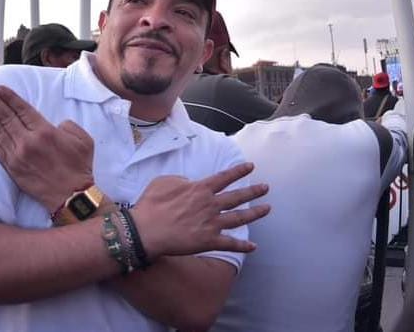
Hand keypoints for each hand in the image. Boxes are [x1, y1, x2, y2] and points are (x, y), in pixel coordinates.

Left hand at [0, 85, 94, 211]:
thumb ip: (68, 125)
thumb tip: (55, 124)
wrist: (71, 195)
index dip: (10, 98)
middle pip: (7, 117)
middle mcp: (28, 141)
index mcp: (45, 131)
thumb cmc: (79, 166)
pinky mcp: (12, 168)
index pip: (22, 110)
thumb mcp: (83, 139)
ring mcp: (18, 155)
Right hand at [131, 162, 268, 259]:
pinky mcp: (209, 241)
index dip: (238, 171)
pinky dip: (243, 246)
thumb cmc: (152, 204)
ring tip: (267, 209)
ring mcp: (212, 223)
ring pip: (239, 218)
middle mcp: (210, 204)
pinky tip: (253, 247)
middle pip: (237, 196)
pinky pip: (230, 243)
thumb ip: (182, 180)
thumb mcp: (165, 181)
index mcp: (200, 188)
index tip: (250, 166)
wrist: (147, 230)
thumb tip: (189, 183)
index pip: (224, 177)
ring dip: (255, 213)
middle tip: (265, 188)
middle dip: (253, 191)